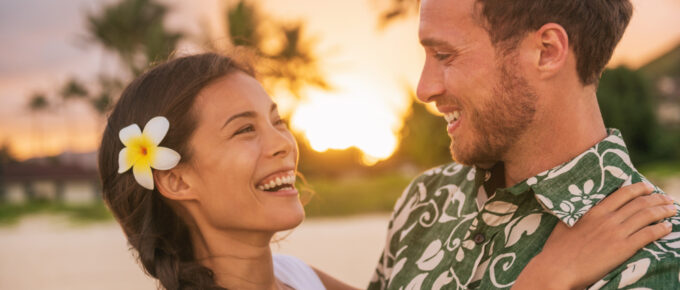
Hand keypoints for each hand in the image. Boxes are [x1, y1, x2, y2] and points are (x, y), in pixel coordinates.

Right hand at [513, 182, 674, 289]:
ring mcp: (616, 233)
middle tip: (667, 199)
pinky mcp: (623, 248)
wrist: (558, 268)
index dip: (639, 188)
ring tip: (672, 209)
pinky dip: (660, 229)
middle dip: (657, 199)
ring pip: (646, 216)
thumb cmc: (557, 249)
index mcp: (594, 210)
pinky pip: (648, 235)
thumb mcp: (565, 223)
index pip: (622, 193)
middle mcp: (607, 218)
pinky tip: (667, 228)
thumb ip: (579, 214)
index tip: (649, 187)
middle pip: (639, 203)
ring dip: (663, 211)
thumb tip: (583, 209)